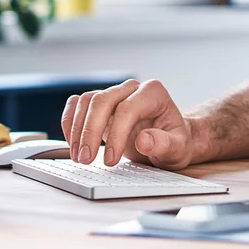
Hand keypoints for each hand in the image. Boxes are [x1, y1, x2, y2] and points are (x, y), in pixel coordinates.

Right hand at [61, 79, 195, 169]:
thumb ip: (164, 144)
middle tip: (85, 160)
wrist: (170, 139)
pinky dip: (71, 121)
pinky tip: (72, 142)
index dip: (116, 135)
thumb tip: (144, 140)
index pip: (128, 109)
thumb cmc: (175, 142)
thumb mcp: (178, 149)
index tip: (109, 160)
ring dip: (78, 129)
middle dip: (90, 131)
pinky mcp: (101, 104)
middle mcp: (132, 88)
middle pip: (102, 101)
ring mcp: (115, 94)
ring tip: (78, 157)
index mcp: (153, 93)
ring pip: (87, 101)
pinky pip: (78, 103)